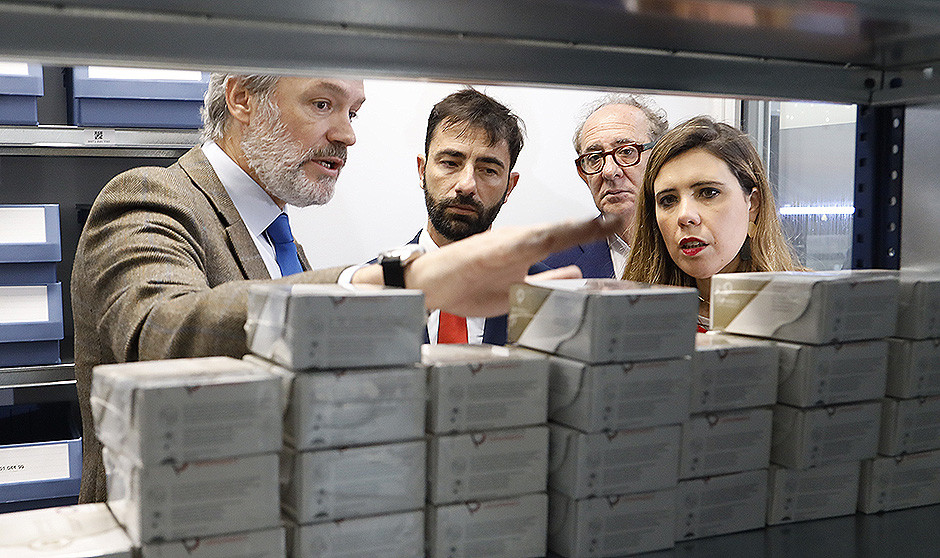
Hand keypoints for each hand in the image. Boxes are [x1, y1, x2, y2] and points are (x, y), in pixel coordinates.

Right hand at [354, 214, 623, 315]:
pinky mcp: (491, 251)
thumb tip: (575, 273)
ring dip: (577, 227)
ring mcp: (505, 244)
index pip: (566, 237)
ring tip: (605, 221)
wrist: (428, 284)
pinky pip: (520, 244)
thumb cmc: (468, 285)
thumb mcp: (516, 290)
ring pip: (548, 233)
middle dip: (595, 225)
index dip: (594, 231)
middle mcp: (518, 240)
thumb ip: (546, 282)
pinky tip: (561, 234)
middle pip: (563, 231)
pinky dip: (543, 238)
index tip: (620, 225)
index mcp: (525, 248)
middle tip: (625, 217)